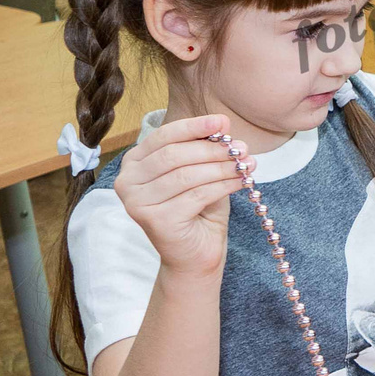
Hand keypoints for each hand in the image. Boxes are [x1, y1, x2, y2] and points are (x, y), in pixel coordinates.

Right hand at [111, 112, 246, 278]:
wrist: (196, 254)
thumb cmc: (198, 210)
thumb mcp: (201, 173)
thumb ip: (205, 149)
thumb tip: (222, 123)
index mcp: (134, 163)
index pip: (163, 136)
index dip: (194, 127)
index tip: (223, 121)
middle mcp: (127, 181)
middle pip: (175, 155)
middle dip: (213, 149)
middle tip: (241, 149)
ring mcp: (137, 202)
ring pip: (187, 175)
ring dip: (222, 167)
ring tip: (247, 164)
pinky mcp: (155, 220)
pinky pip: (196, 195)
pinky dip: (224, 185)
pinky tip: (242, 181)